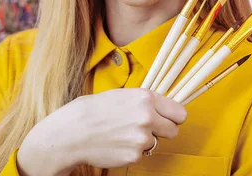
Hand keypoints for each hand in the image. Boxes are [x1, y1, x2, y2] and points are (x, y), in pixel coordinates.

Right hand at [17, 89, 186, 174]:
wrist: (72, 132)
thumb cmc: (93, 110)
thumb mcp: (122, 95)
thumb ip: (145, 101)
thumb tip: (162, 107)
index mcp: (146, 98)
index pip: (179, 112)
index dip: (174, 117)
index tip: (169, 119)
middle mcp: (148, 117)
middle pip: (174, 130)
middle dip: (163, 130)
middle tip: (147, 129)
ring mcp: (142, 138)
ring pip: (156, 143)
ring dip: (144, 141)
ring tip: (123, 134)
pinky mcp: (134, 156)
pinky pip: (141, 155)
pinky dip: (132, 152)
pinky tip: (117, 144)